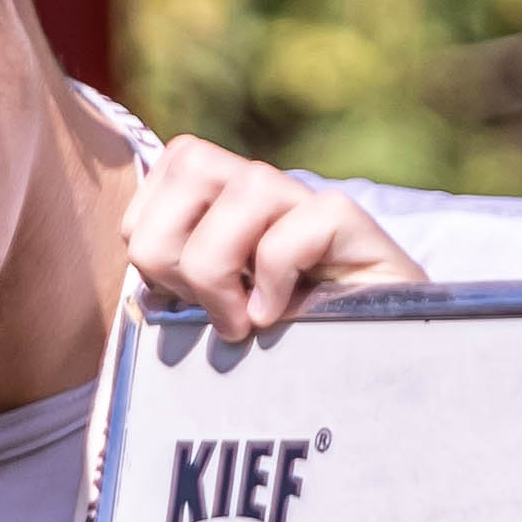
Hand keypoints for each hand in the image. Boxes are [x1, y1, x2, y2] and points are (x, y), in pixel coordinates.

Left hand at [128, 138, 427, 342]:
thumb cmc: (286, 343)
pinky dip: (274, 277)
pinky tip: (279, 315)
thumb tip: (142, 293)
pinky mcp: (353, 229)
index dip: (149, 234)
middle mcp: (265, 190)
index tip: (177, 294)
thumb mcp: (219, 314)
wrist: (379, 361)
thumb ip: (183, 288)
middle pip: (192, 161)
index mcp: (226, 199)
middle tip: (206, 306)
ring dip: (221, 265)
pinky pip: (299, 227)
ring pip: (246, 187)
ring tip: (241, 320)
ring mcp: (310, 205)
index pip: (165, 170)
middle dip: (174, 247)